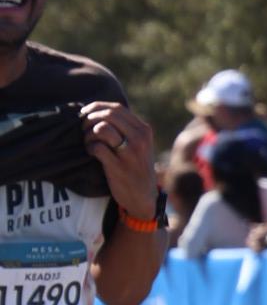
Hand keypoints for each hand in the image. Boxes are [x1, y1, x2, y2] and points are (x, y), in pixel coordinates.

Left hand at [80, 101, 156, 219]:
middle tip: (83, 128)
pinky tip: (92, 153)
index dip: (96, 107)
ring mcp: (130, 153)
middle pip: (108, 115)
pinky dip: (89, 148)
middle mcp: (139, 138)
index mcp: (144, 130)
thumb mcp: (140, 144)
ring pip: (101, 129)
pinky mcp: (118, 166)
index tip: (85, 113)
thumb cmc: (136, 167)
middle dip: (90, 119)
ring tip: (89, 142)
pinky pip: (97, 147)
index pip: (117, 108)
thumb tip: (99, 110)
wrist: (144, 196)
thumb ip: (127, 128)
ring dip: (88, 133)